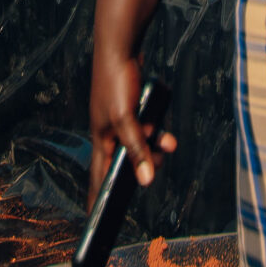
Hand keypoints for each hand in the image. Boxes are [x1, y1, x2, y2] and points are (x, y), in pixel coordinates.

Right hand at [88, 47, 176, 201]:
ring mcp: (120, 119)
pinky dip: (156, 130)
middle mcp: (109, 132)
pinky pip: (146, 128)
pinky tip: (165, 127)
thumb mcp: (126, 119)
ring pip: (140, 144)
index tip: (96, 219)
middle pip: (126, 161)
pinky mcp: (131, 107)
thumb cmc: (116, 81)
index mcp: (101, 139)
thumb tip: (146, 180)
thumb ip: (137, 150)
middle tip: (157, 166)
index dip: (97, 198)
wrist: (120, 46)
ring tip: (169, 142)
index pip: (97, 177)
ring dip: (155, 146)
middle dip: (144, 166)